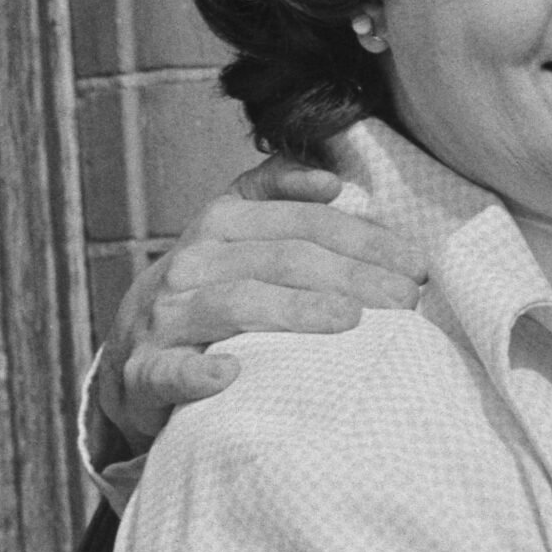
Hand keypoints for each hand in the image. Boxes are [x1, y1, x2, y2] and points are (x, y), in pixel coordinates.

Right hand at [93, 154, 428, 450]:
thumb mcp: (240, 232)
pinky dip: (199, 372)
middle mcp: (193, 261)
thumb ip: (279, 194)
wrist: (136, 350)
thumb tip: (331, 178)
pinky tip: (232, 373)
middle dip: (353, 277)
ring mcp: (165, 315)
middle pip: (282, 259)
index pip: (304, 222)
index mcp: (222, 221)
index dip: (364, 240)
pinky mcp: (145, 370)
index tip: (416, 265)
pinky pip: (171, 370)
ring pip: (237, 302)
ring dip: (296, 311)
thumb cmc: (212, 287)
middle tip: (407, 301)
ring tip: (351, 323)